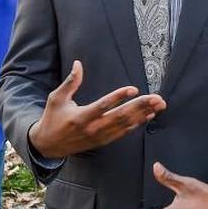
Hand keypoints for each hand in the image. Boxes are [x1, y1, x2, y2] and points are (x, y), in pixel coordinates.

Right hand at [27, 60, 166, 158]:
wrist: (49, 145)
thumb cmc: (52, 118)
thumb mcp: (56, 98)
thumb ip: (70, 82)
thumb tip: (78, 63)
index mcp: (80, 117)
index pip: (103, 106)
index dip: (119, 97)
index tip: (134, 89)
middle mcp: (92, 128)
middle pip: (120, 116)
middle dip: (140, 106)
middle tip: (157, 98)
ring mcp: (99, 137)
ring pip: (125, 125)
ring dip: (143, 114)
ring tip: (158, 105)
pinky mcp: (103, 142)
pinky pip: (123, 133)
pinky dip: (137, 124)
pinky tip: (148, 116)